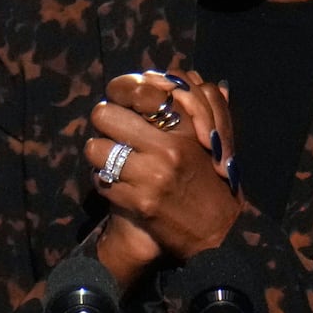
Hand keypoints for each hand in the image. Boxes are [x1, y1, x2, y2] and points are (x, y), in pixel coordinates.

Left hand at [85, 71, 239, 267]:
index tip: (125, 103)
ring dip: (101, 155)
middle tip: (114, 132)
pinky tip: (118, 184)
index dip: (123, 92)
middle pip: (105, 114)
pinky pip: (101, 180)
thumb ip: (200, 107)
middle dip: (105, 122)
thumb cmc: (214, 183)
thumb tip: (177, 77)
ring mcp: (150, 176)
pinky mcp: (137, 203)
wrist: (216, 235)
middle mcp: (167, 149)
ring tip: (113, 160)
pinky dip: (105, 182)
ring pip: (96, 149)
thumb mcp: (214, 141)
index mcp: (186, 129)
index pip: (140, 91)